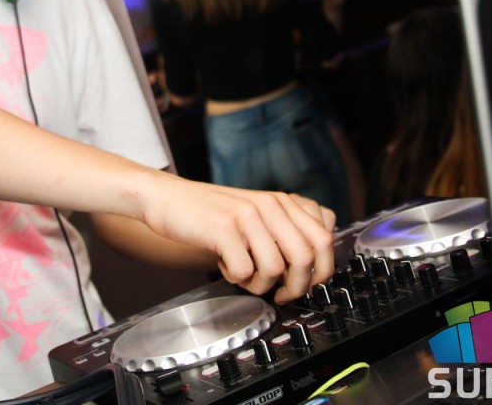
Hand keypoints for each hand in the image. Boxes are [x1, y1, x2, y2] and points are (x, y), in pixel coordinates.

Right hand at [140, 178, 335, 302]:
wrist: (166, 198)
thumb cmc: (210, 211)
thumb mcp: (255, 211)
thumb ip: (286, 225)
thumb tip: (316, 259)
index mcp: (282, 201)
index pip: (325, 237)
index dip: (323, 269)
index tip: (309, 283)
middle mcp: (270, 204)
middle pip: (307, 257)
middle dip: (297, 287)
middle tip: (281, 294)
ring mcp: (247, 215)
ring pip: (276, 269)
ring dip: (260, 285)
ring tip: (244, 276)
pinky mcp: (224, 228)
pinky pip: (244, 271)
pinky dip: (235, 278)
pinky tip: (225, 266)